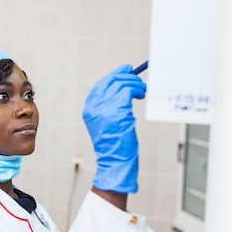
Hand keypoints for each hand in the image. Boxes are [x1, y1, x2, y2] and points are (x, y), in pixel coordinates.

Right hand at [82, 64, 145, 193]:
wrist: (115, 161)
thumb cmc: (114, 144)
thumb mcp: (107, 123)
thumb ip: (110, 106)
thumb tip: (123, 87)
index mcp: (89, 109)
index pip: (101, 85)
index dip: (114, 75)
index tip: (126, 71)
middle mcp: (94, 106)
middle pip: (111, 81)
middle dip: (127, 77)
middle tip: (139, 82)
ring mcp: (104, 108)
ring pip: (121, 83)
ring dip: (135, 84)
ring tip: (143, 90)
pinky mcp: (117, 111)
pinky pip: (128, 90)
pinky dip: (137, 89)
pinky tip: (141, 94)